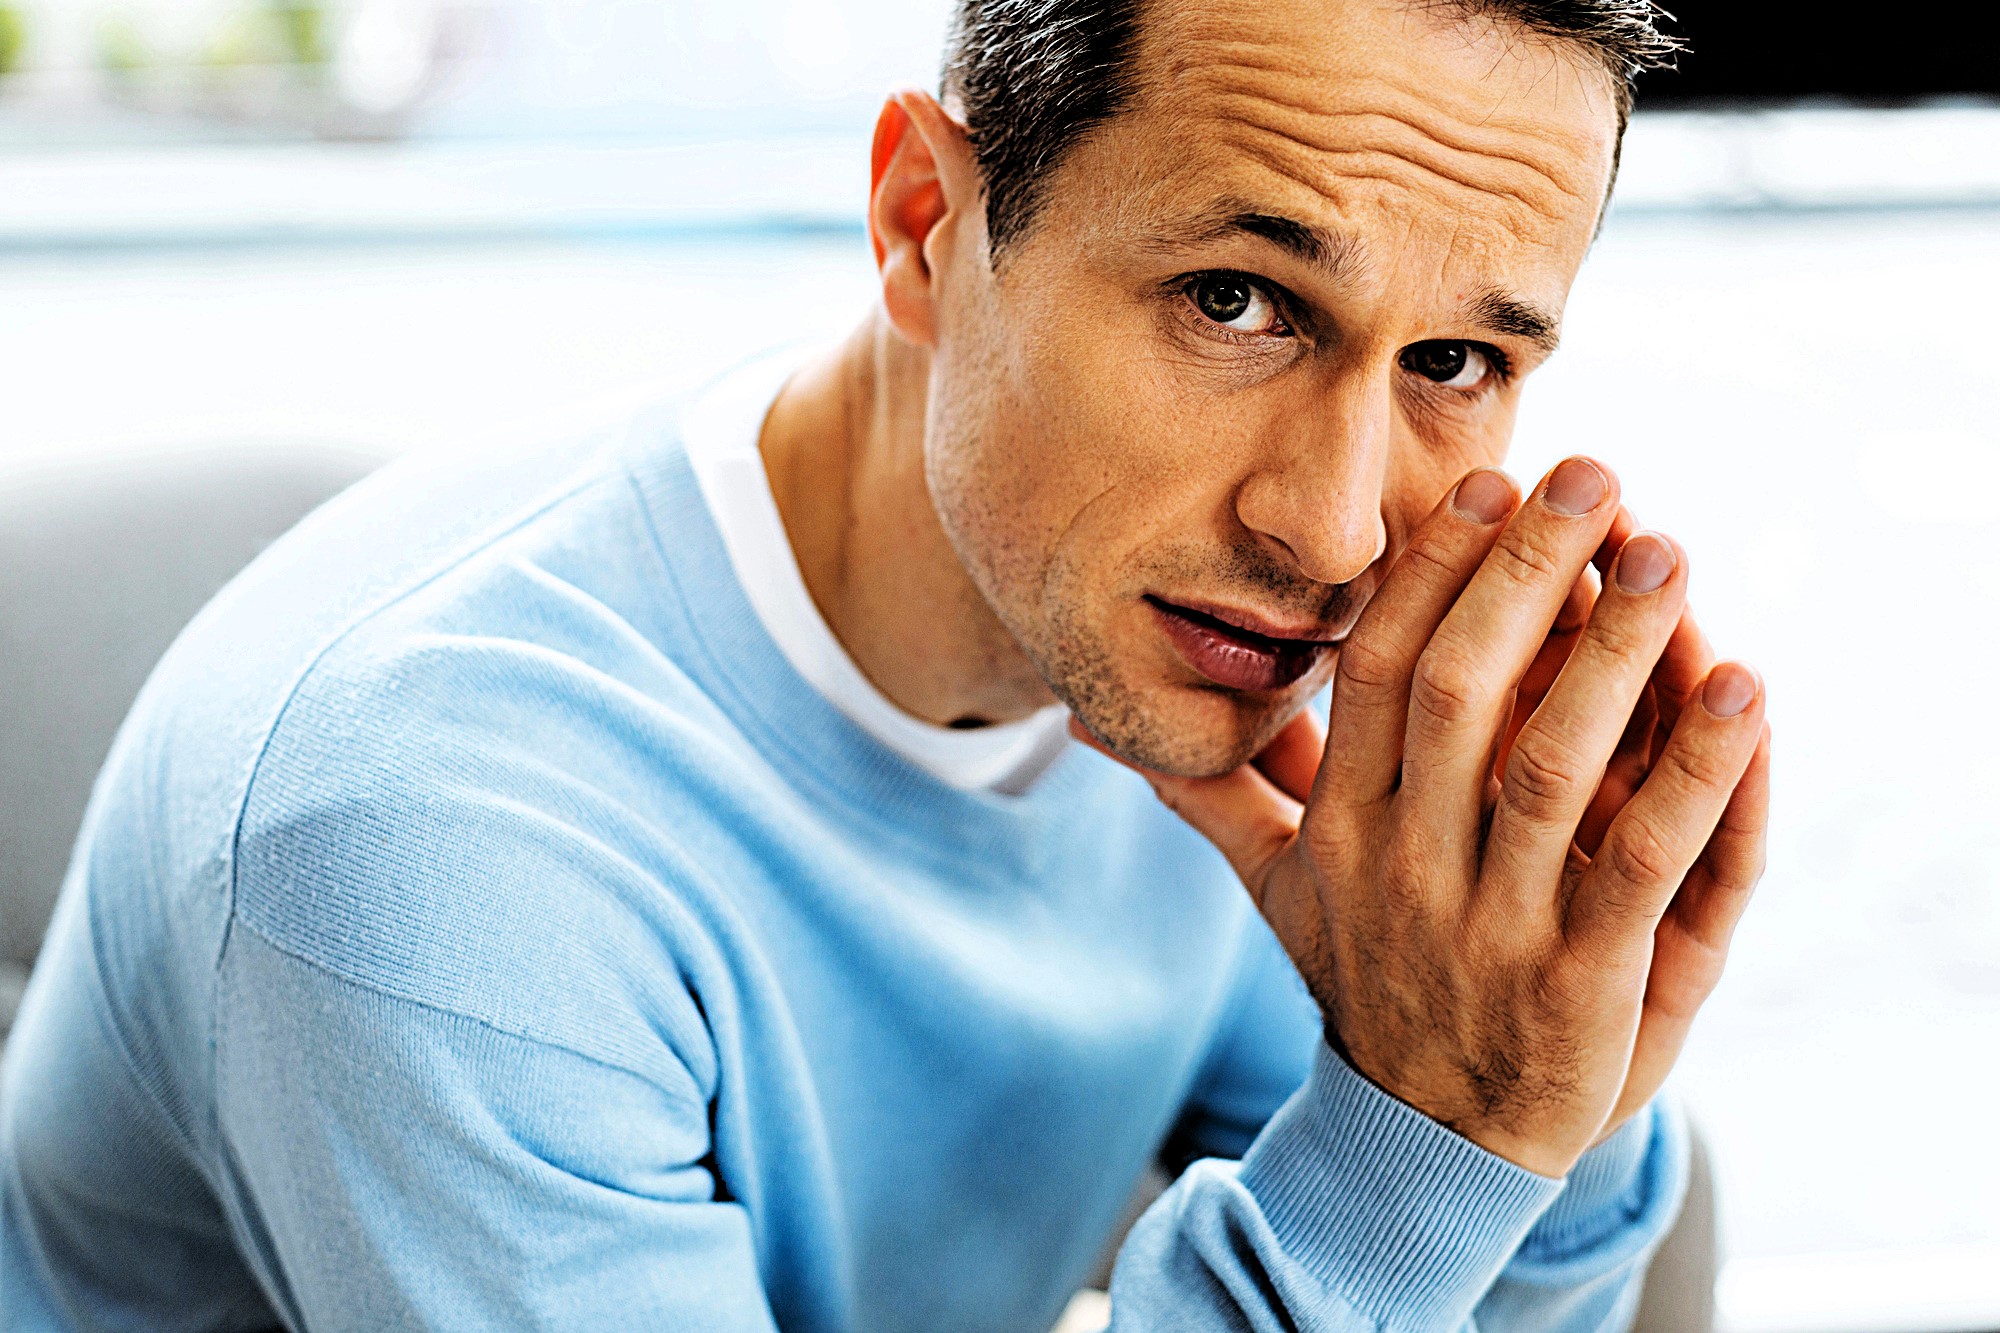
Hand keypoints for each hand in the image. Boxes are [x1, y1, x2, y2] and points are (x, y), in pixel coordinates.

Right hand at [1081, 459, 1770, 1176]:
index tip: (1488, 489)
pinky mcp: (1583, 980)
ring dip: (1615, 649)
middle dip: (1526, 574)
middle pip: (1460, 694)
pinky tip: (1744, 686)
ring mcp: (1493, 926)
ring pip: (1551, 765)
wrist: (1431, 1143)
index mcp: (1341, 831)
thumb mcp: (1279, 891)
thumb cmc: (1369, 981)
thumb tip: (1092, 725)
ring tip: (1666, 550)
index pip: (1375, 675)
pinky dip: (1700, 772)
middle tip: (1592, 474)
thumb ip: (1215, 797)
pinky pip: (1645, 858)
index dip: (1431, 575)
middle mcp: (1406, 868)